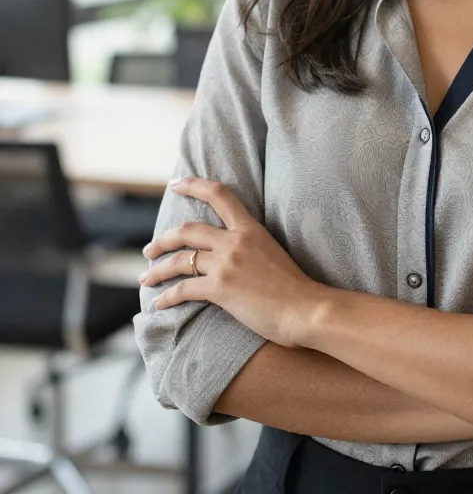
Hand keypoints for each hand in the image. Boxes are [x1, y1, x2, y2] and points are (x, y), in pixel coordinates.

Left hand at [140, 177, 325, 346]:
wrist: (305, 308)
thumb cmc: (294, 286)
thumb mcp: (271, 251)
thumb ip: (249, 245)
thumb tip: (232, 251)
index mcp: (250, 228)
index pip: (219, 194)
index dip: (193, 185)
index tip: (174, 184)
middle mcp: (235, 240)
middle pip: (187, 230)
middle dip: (162, 240)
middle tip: (149, 250)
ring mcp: (226, 263)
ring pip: (180, 260)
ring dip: (157, 270)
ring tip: (147, 278)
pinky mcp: (220, 288)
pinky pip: (183, 288)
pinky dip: (167, 297)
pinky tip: (159, 304)